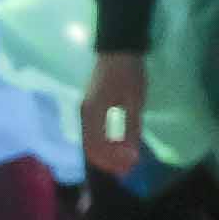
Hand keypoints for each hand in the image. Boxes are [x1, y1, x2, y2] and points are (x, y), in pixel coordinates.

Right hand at [81, 52, 148, 181]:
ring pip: (90, 142)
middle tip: (128, 170)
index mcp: (93, 114)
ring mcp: (85, 112)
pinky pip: (92, 133)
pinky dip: (104, 144)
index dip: (111, 162)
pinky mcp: (89, 108)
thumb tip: (130, 156)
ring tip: (124, 160)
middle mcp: (84, 116)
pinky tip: (117, 146)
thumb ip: (130, 130)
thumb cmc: (128, 74)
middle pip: (90, 148)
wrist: (119, 49)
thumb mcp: (134, 102)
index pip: (96, 148)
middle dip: (108, 162)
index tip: (129, 168)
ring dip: (106, 154)